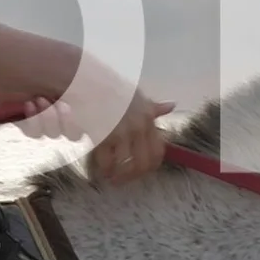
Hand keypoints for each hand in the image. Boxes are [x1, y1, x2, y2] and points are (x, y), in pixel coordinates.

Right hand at [55, 89, 172, 182]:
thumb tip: (171, 105)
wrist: (88, 79)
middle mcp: (139, 127)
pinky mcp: (104, 135)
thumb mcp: (137, 95)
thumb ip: (153, 107)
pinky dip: (104, 170)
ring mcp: (122, 132)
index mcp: (148, 118)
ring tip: (110, 178)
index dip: (149, 166)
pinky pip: (106, 162)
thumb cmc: (111, 88)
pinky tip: (100, 170)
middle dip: (133, 176)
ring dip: (118, 176)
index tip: (139, 172)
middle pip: (144, 163)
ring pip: (126, 166)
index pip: (158, 151)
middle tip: (122, 180)